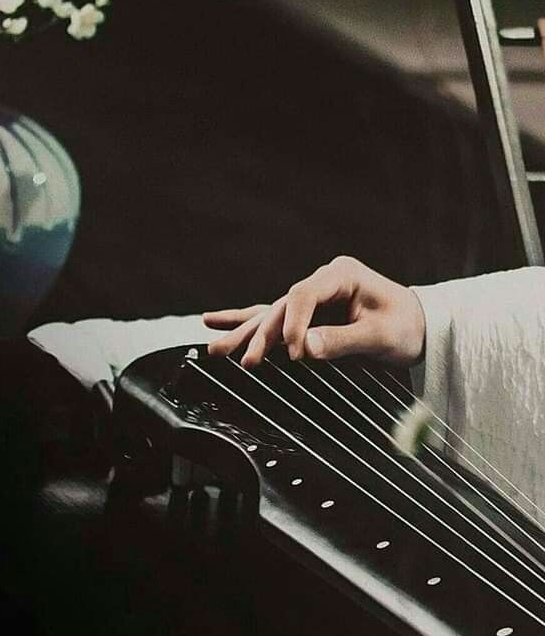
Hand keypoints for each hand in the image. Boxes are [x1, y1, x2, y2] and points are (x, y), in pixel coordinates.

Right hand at [203, 256, 425, 368]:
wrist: (421, 327)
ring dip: (246, 333)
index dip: (293, 323)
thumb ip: (344, 340)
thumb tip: (306, 348)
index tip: (292, 353)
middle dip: (261, 334)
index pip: (304, 294)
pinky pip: (275, 317)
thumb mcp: (382, 335)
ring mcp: (314, 296)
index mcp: (341, 274)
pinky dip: (249, 322)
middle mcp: (323, 281)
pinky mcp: (310, 314)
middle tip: (244, 361)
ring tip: (214, 348)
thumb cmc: (407, 327)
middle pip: (282, 306)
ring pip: (273, 313)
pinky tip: (215, 321)